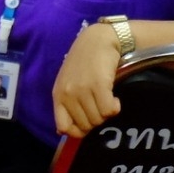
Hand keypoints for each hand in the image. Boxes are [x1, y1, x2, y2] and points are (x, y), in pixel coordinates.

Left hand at [53, 21, 123, 137]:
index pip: (63, 127)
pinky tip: (115, 97)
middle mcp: (67, 94)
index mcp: (58, 95)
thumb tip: (62, 132)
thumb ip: (65, 104)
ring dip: (107, 113)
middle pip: (86, 125)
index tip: (88, 123)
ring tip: (107, 99)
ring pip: (99, 119)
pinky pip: (109, 111)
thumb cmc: (84, 63)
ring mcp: (82, 90)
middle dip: (96, 120)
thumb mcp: (67, 83)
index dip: (78, 131)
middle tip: (101, 106)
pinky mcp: (99, 85)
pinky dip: (115, 107)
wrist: (98, 40)